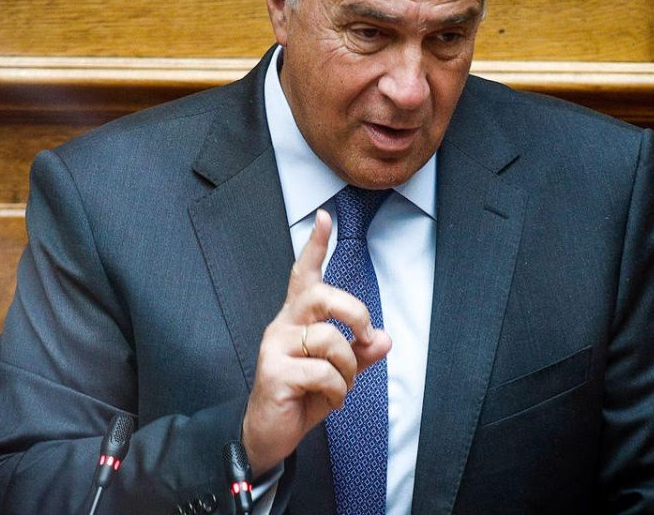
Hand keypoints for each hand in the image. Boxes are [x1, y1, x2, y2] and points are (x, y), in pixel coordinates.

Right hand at [241, 209, 391, 472]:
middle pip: (321, 295)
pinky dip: (338, 391)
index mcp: (296, 320)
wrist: (268, 435)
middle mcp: (283, 326)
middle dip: (355, 312)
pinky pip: (324, 372)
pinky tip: (328, 400)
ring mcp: (275, 347)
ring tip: (339, 387)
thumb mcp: (338, 374)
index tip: (325, 217)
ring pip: (330, 340)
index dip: (315, 246)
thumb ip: (360, 354)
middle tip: (366, 336)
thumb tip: (385, 339)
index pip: (303, 275)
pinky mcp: (274, 372)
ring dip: (348, 369)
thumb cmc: (301, 397)